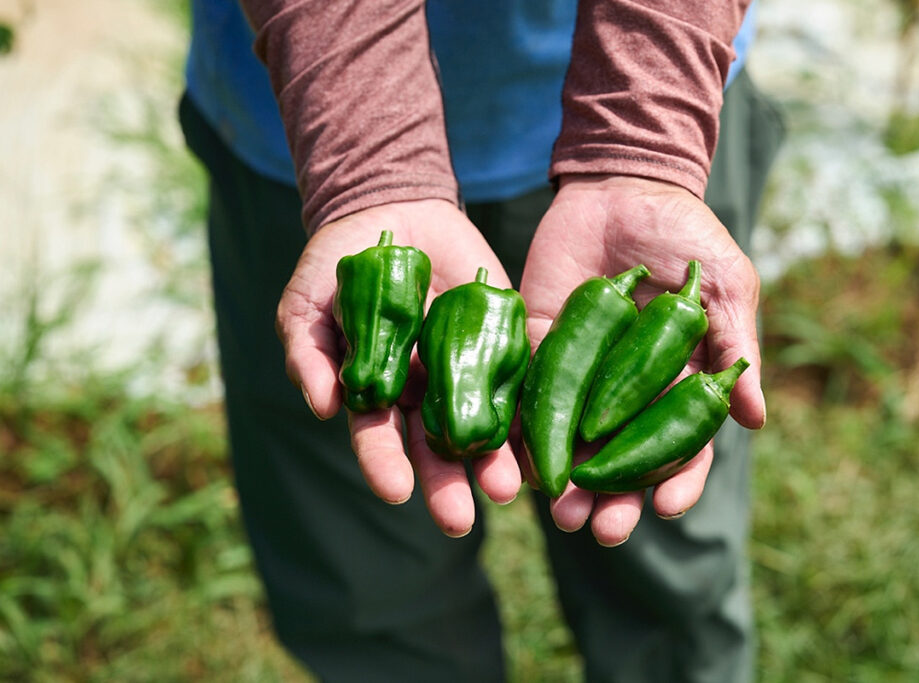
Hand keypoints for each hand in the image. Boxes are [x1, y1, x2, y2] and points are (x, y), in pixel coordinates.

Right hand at [276, 199, 522, 536]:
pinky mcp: (502, 338)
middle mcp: (424, 390)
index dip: (385, 465)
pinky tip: (542, 436)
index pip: (380, 438)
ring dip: (495, 459)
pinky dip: (530, 406)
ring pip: (482, 422)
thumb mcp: (308, 305)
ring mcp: (466, 366)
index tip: (396, 492)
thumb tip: (324, 408)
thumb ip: (309, 354)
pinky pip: (519, 375)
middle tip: (461, 518)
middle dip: (448, 483)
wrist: (391, 210)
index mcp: (378, 391)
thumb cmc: (337, 266)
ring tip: (508, 489)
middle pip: (437, 446)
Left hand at [519, 175, 764, 545]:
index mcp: (676, 381)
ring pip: (571, 437)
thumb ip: (732, 344)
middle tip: (599, 528)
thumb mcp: (723, 285)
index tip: (668, 509)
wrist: (622, 186)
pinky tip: (513, 463)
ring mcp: (581, 370)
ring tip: (556, 512)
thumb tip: (755, 420)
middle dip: (612, 495)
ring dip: (564, 478)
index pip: (680, 444)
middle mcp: (626, 389)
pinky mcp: (539, 344)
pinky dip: (519, 428)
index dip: (677, 479)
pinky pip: (526, 392)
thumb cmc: (685, 235)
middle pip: (620, 456)